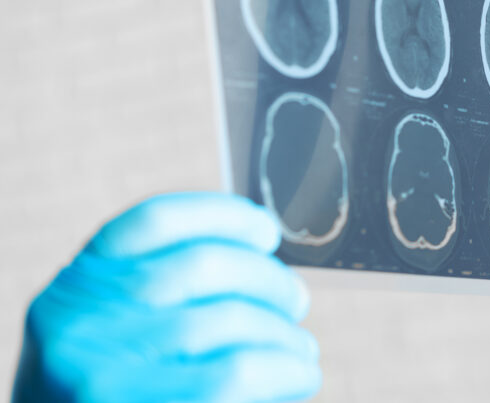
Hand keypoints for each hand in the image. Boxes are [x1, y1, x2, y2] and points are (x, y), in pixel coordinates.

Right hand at [11, 191, 320, 402]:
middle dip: (268, 279)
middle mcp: (79, 320)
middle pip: (202, 265)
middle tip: (295, 302)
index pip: (156, 220)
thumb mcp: (109, 336)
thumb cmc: (112, 396)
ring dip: (283, 333)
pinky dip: (282, 369)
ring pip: (226, 320)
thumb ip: (170, 297)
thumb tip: (269, 271)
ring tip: (301, 353)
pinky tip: (299, 375)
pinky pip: (232, 375)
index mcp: (76, 287)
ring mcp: (100, 372)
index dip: (225, 217)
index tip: (266, 232)